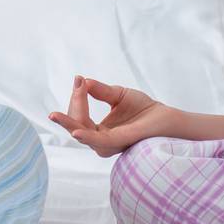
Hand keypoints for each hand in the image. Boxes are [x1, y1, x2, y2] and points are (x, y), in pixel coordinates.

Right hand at [48, 75, 173, 156]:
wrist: (166, 117)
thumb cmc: (144, 109)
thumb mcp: (117, 95)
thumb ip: (100, 90)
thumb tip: (81, 80)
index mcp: (99, 131)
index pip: (78, 117)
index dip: (76, 99)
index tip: (79, 79)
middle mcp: (101, 141)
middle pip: (75, 126)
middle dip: (71, 108)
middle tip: (76, 86)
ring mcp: (109, 144)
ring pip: (82, 134)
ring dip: (70, 122)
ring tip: (57, 114)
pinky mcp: (119, 142)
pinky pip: (98, 141)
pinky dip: (85, 136)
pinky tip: (75, 130)